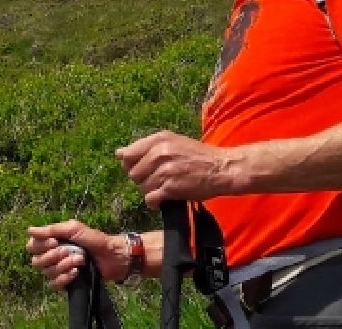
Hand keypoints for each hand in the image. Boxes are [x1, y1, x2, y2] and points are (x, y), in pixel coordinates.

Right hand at [25, 220, 127, 287]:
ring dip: (63, 265)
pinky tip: (76, 273)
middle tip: (69, 251)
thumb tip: (29, 230)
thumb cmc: (96, 240)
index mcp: (52, 242)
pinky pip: (54, 284)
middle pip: (36, 261)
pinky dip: (64, 278)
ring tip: (80, 260)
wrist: (114, 256)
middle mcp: (52, 256)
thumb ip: (52, 229)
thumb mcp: (75, 229)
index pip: (32, 246)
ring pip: (47, 272)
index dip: (40, 245)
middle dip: (53, 256)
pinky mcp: (66, 282)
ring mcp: (59, 270)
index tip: (55, 241)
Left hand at [116, 131, 237, 208]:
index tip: (144, 169)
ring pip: (142, 187)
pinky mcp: (171, 188)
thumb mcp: (173, 142)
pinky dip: (155, 202)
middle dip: (143, 179)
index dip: (133, 165)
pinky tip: (164, 198)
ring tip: (166, 187)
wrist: (223, 168)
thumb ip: (145, 147)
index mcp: (159, 139)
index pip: (128, 154)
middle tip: (160, 180)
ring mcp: (165, 171)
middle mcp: (160, 153)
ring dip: (151, 191)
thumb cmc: (198, 156)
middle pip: (133, 173)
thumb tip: (118, 153)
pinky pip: (150, 199)